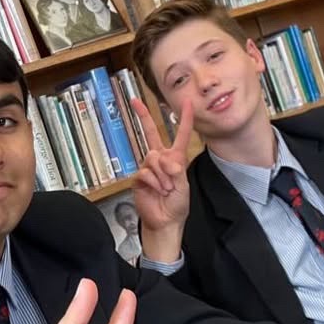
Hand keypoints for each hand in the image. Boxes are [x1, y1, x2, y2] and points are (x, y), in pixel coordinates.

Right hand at [130, 96, 192, 255]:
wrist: (165, 221)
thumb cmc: (177, 204)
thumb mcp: (183, 185)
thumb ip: (175, 170)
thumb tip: (165, 161)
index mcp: (175, 158)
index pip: (180, 134)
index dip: (184, 118)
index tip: (187, 102)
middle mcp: (160, 159)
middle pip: (151, 134)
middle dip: (143, 117)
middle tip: (135, 102)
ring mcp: (148, 168)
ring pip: (152, 158)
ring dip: (162, 175)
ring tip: (167, 189)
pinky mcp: (139, 178)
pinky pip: (145, 172)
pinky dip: (155, 182)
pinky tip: (158, 191)